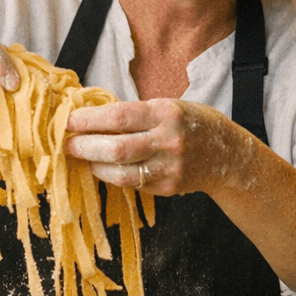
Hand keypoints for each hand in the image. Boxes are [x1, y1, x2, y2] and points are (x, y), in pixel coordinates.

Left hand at [63, 99, 257, 196]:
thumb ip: (135, 113)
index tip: (68, 121)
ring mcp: (169, 168)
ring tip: (84, 158)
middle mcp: (169, 141)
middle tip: (68, 144)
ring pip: (121, 174)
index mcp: (166, 113)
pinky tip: (104, 169)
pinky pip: (132, 185)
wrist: (228, 154)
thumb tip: (91, 116)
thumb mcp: (168, 106)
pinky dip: (113, 177)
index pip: (119, 116)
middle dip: (85, 147)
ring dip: (96, 167)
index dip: (88, 120)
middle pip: (117, 149)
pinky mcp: (168, 188)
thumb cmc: (192, 123)